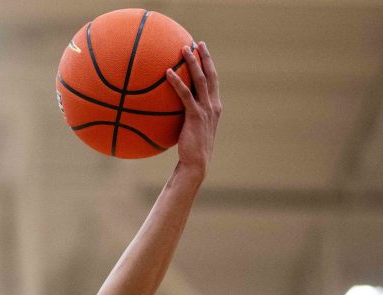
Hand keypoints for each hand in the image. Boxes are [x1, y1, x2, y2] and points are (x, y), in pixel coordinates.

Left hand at [166, 41, 220, 176]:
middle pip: (211, 75)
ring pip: (201, 80)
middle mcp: (213, 105)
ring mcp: (206, 110)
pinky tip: (167, 73)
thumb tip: (170, 110)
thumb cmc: (190, 149)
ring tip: (183, 49)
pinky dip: (177, 83)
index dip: (209, 65)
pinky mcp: (195, 116)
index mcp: (214, 107)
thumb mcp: (190, 130)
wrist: (196, 163)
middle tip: (197, 43)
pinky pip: (185, 95)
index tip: (203, 51)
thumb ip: (186, 116)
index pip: (213, 81)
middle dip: (205, 57)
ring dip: (192, 63)